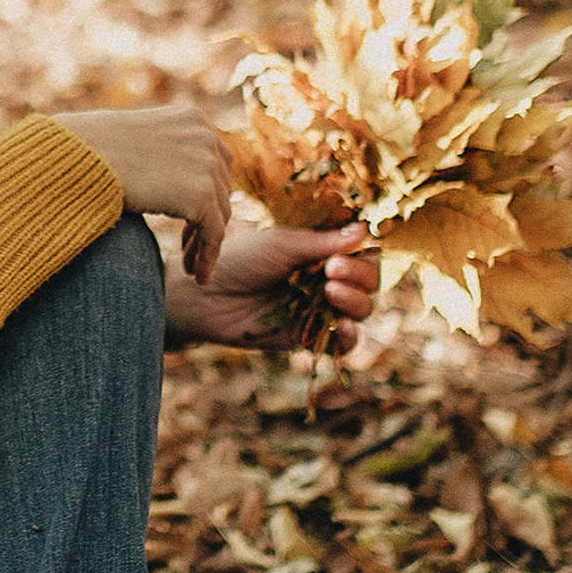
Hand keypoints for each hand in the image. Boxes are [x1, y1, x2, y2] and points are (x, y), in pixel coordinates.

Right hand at [52, 106, 232, 282]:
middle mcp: (205, 136)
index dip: (206, 194)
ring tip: (190, 267)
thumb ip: (159, 155)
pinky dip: (208, 257)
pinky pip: (214, 234)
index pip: (215, 161)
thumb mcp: (134, 142)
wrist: (74, 159)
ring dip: (205, 242)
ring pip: (220, 214)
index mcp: (191, 119)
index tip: (189, 222)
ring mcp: (206, 164)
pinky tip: (198, 276)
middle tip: (188, 248)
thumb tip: (161, 177)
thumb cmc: (86, 153)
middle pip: (221, 188)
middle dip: (206, 219)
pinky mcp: (199, 194)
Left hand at [162, 221, 378, 352]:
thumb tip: (364, 231)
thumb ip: (322, 243)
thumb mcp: (281, 245)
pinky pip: (341, 342)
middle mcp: (324, 280)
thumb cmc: (238, 261)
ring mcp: (317, 309)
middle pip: (368, 282)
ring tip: (331, 291)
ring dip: (355, 301)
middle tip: (332, 271)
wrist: (203, 296)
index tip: (344, 252)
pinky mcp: (306, 336)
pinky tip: (346, 326)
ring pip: (360, 309)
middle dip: (359, 276)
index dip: (362, 255)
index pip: (361, 254)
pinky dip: (351, 337)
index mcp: (319, 253)